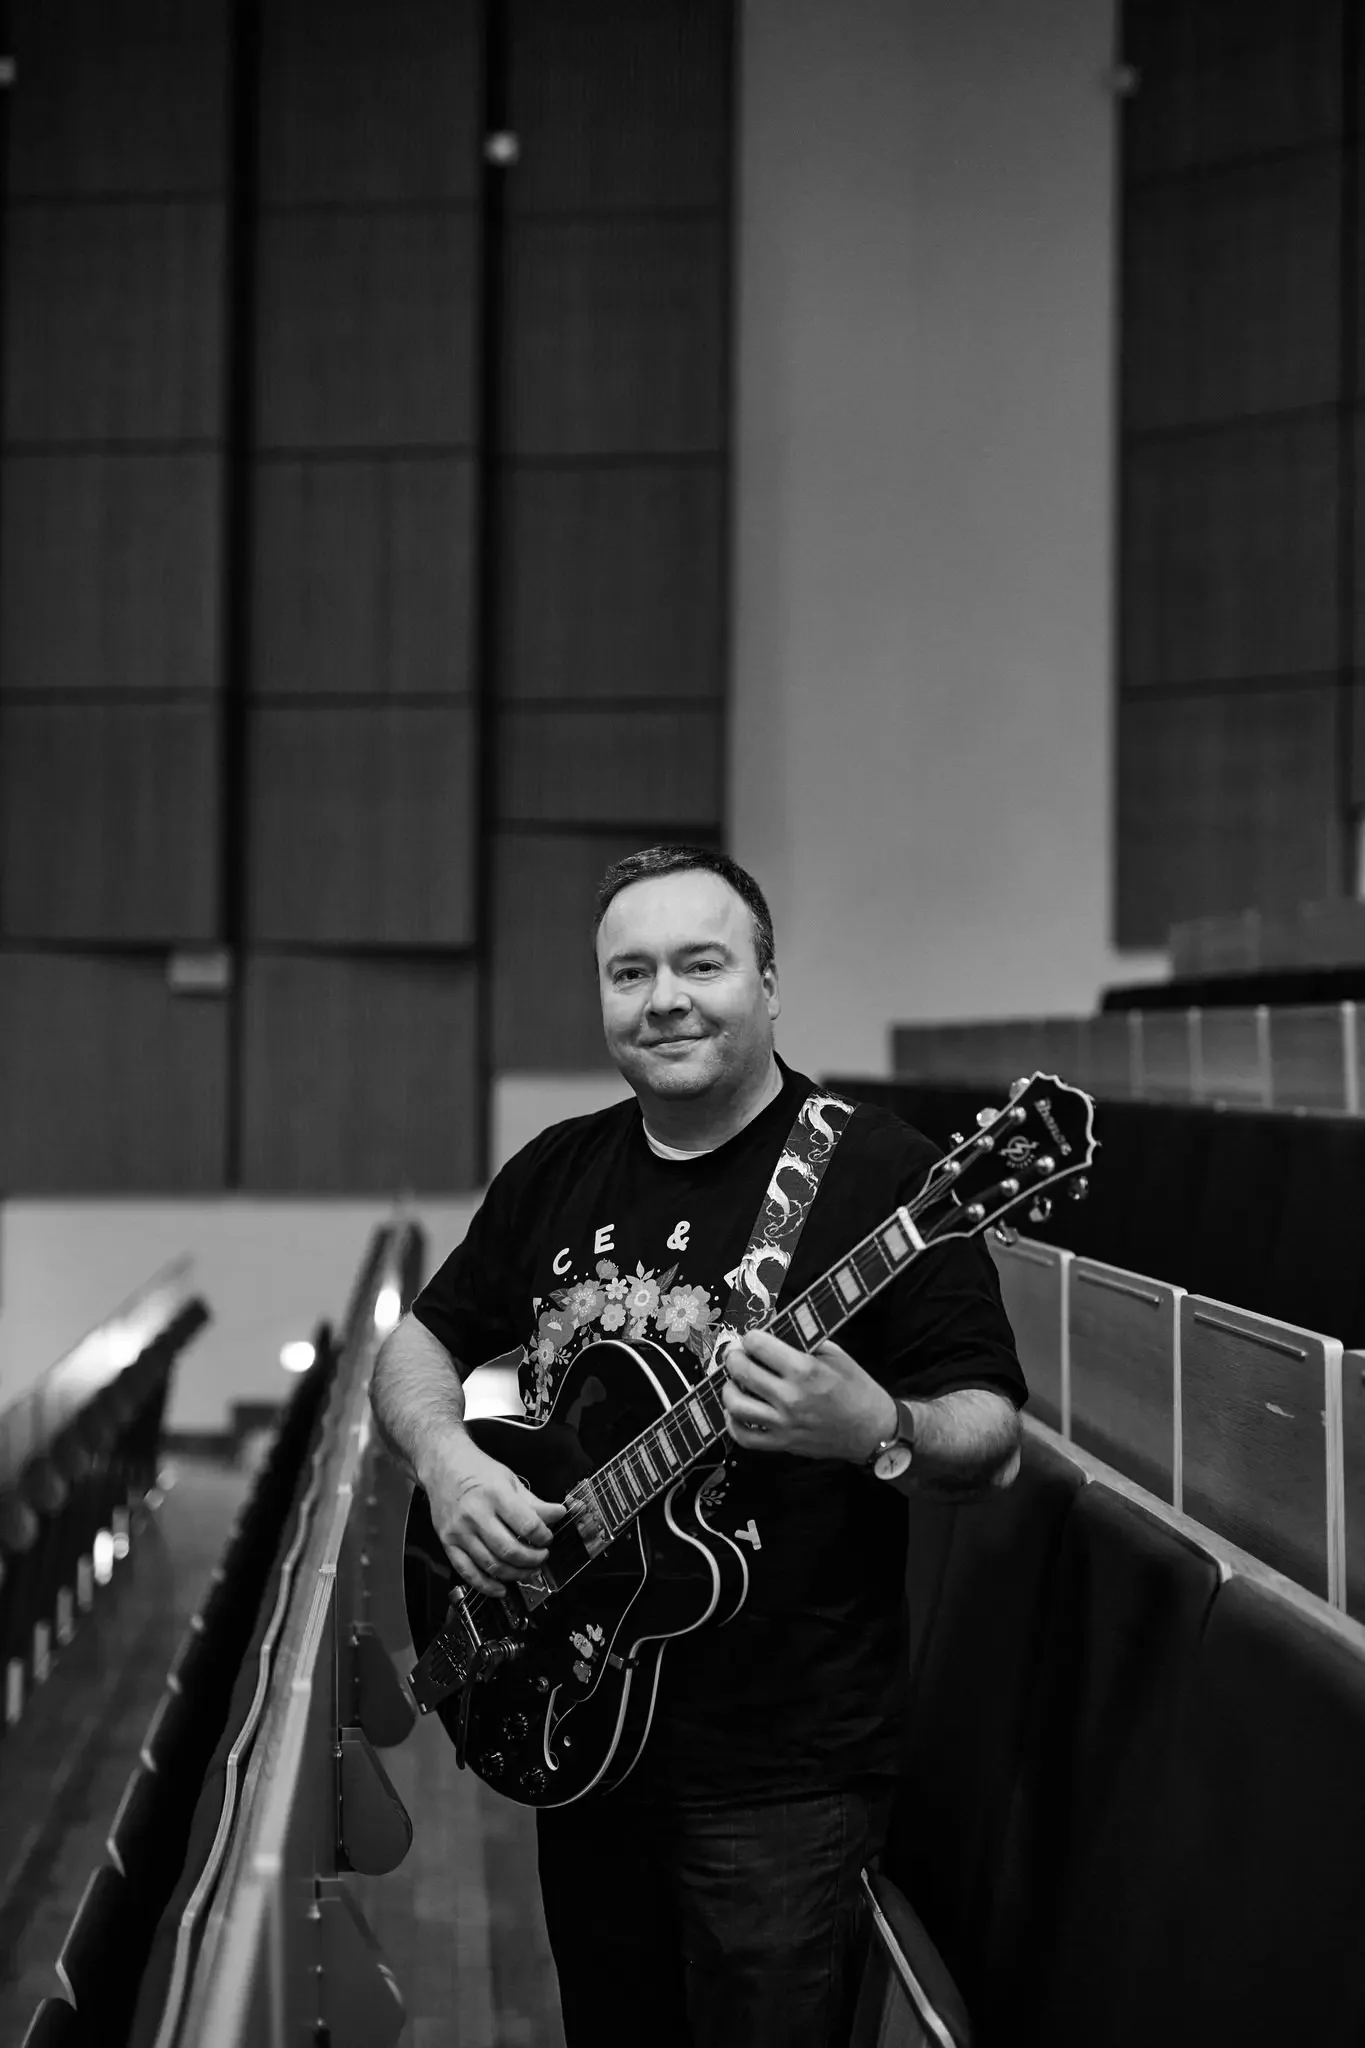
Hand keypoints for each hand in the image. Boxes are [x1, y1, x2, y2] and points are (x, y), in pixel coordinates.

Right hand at [418, 1427, 566, 1597]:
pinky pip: (467, 1572)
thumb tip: (559, 1514)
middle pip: (509, 1550)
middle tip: (542, 1557)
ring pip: (491, 1565)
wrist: (443, 1466)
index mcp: (495, 1494)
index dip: (544, 1536)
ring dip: (515, 1574)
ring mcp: (459, 1531)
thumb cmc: (478, 1471)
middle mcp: (475, 1514)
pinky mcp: (447, 1543)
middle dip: (533, 1559)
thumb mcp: (510, 1480)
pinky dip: (486, 1586)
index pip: (527, 1525)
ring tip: (529, 1570)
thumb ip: (534, 1502)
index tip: (548, 1538)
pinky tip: (501, 1589)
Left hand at [721, 1329, 898, 1462]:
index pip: (758, 1345)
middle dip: (734, 1356)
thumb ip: (804, 1341)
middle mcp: (790, 1397)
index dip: (751, 1337)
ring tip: (734, 1381)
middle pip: (741, 1371)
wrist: (873, 1431)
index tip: (752, 1338)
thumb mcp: (837, 1355)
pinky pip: (744, 1437)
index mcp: (805, 1370)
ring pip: (735, 1405)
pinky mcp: (783, 1444)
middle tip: (737, 1354)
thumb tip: (774, 1329)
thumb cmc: (858, 1390)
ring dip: (728, 1388)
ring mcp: (784, 1424)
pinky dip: (733, 1423)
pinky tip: (737, 1411)